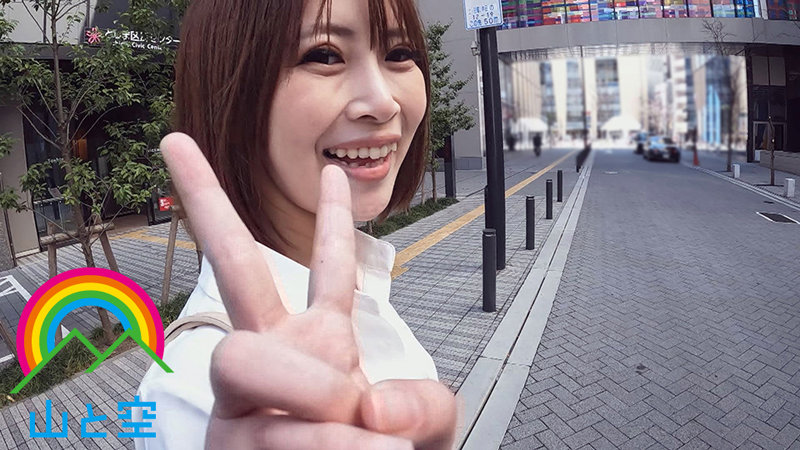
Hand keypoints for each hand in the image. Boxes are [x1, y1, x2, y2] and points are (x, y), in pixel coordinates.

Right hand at [161, 133, 456, 448]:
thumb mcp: (428, 431)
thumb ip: (424, 405)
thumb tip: (366, 405)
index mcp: (322, 345)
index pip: (325, 269)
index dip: (331, 219)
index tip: (330, 168)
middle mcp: (274, 364)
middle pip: (237, 276)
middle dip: (223, 226)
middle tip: (323, 363)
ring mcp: (242, 406)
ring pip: (245, 363)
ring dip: (307, 400)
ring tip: (349, 430)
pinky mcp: (230, 448)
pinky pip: (268, 435)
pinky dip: (317, 447)